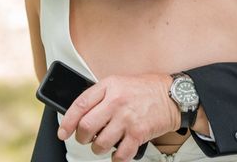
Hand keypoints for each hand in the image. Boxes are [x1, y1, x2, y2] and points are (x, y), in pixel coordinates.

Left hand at [58, 74, 178, 161]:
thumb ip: (101, 95)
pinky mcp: (138, 133)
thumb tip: (81, 114)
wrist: (173, 95)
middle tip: (85, 139)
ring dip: (98, 149)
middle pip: (86, 127)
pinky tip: (118, 152)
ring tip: (103, 144)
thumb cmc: (145, 89)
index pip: (80, 105)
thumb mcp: (120, 82)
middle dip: (82, 138)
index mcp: (109, 86)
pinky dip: (116, 158)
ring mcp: (127, 118)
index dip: (67, 122)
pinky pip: (120, 154)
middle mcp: (116, 101)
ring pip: (100, 144)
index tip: (63, 132)